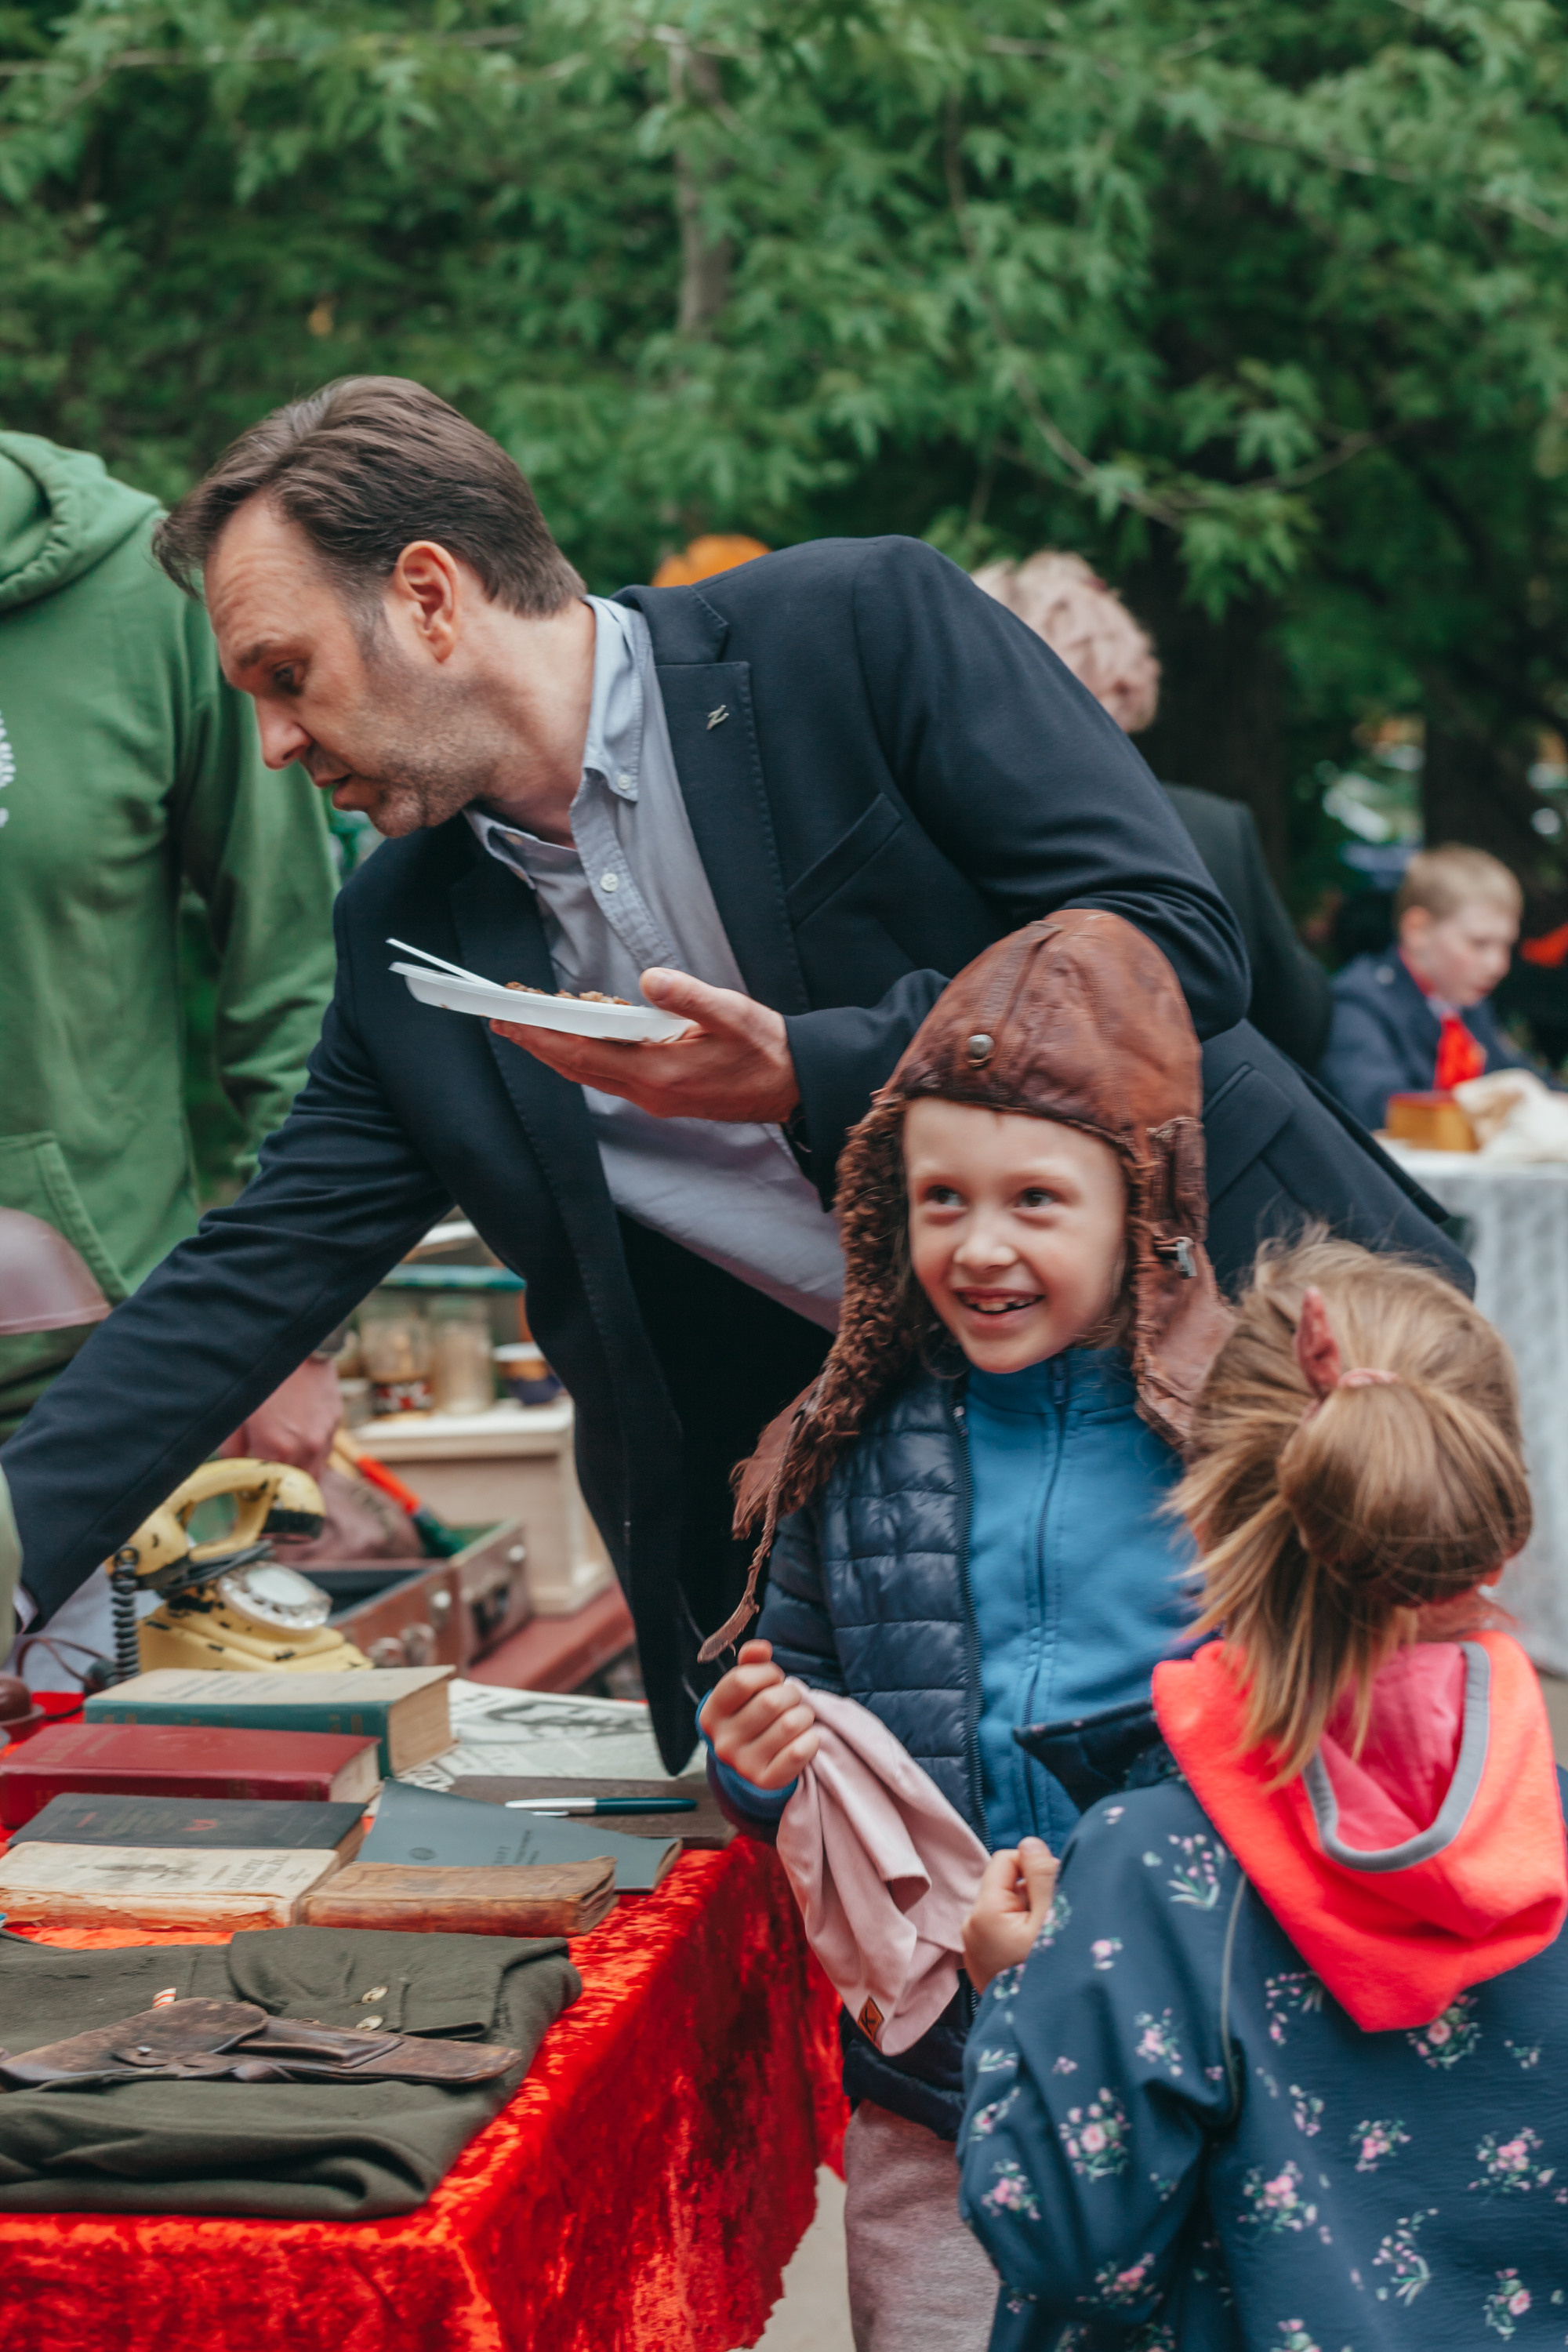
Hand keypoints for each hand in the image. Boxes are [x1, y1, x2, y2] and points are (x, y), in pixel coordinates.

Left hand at [220, 1354, 341, 1483]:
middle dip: (279, 1488)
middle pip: (294, 1489)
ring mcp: (325, 1436)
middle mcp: (306, 1447)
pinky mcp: (335, 1423)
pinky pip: (323, 1453)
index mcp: (278, 1448)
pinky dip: (310, 1455)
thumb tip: (234, 1470)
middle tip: (263, 1479)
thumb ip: (232, 1449)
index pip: (267, 1490)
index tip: (245, 1491)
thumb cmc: (262, 1375)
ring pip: (314, 1474)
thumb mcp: (236, 1412)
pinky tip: (295, 1439)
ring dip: (297, 1474)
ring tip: (280, 1461)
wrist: (298, 1342)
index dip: (254, 1492)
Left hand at [491, 968, 800, 1123]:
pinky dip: (584, 1057)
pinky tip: (578, 1039)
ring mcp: (655, 1098)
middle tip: (501, 1021)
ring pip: (590, 1075)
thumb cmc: (765, 1049)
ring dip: (556, 1052)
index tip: (512, 1021)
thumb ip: (689, 995)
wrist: (794, 1084)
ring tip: (527, 1029)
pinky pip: (610, 1076)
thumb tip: (649, 978)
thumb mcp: (732, 1013)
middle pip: (577, 1068)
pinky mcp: (663, 1095)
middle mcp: (650, 1093)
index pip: (584, 1054)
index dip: (543, 1037)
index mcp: (660, 1073)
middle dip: (537, 1045)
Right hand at [699, 1638, 819, 1788]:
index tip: (774, 1678)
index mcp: (712, 1713)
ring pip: (790, 1725)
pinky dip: (810, 1740)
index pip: (741, 1680)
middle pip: (769, 1702)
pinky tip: (806, 1738)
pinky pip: (799, 1752)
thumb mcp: (744, 1691)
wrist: (752, 1765)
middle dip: (790, 1694)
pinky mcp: (766, 1781)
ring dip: (804, 1715)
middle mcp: (722, 1741)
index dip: (767, 1673)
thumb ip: (750, 1664)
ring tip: (799, 1718)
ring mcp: (742, 1764)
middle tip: (791, 1700)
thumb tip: (761, 1647)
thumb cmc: (751, 1716)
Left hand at [962, 1838, 1059, 1994]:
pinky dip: (1021, 1937)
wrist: (1042, 2033)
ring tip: (1047, 1946)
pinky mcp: (981, 1965)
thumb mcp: (1053, 1919)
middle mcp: (970, 1926)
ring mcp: (973, 1948)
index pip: (1006, 1859)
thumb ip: (1042, 1874)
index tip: (1053, 1895)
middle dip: (1033, 1895)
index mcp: (984, 1912)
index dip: (1033, 1868)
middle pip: (1007, 1885)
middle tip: (1054, 1925)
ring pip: (1007, 1910)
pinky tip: (1035, 1959)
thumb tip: (1030, 1841)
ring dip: (1030, 1917)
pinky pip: (1002, 1933)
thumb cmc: (1051, 1974)